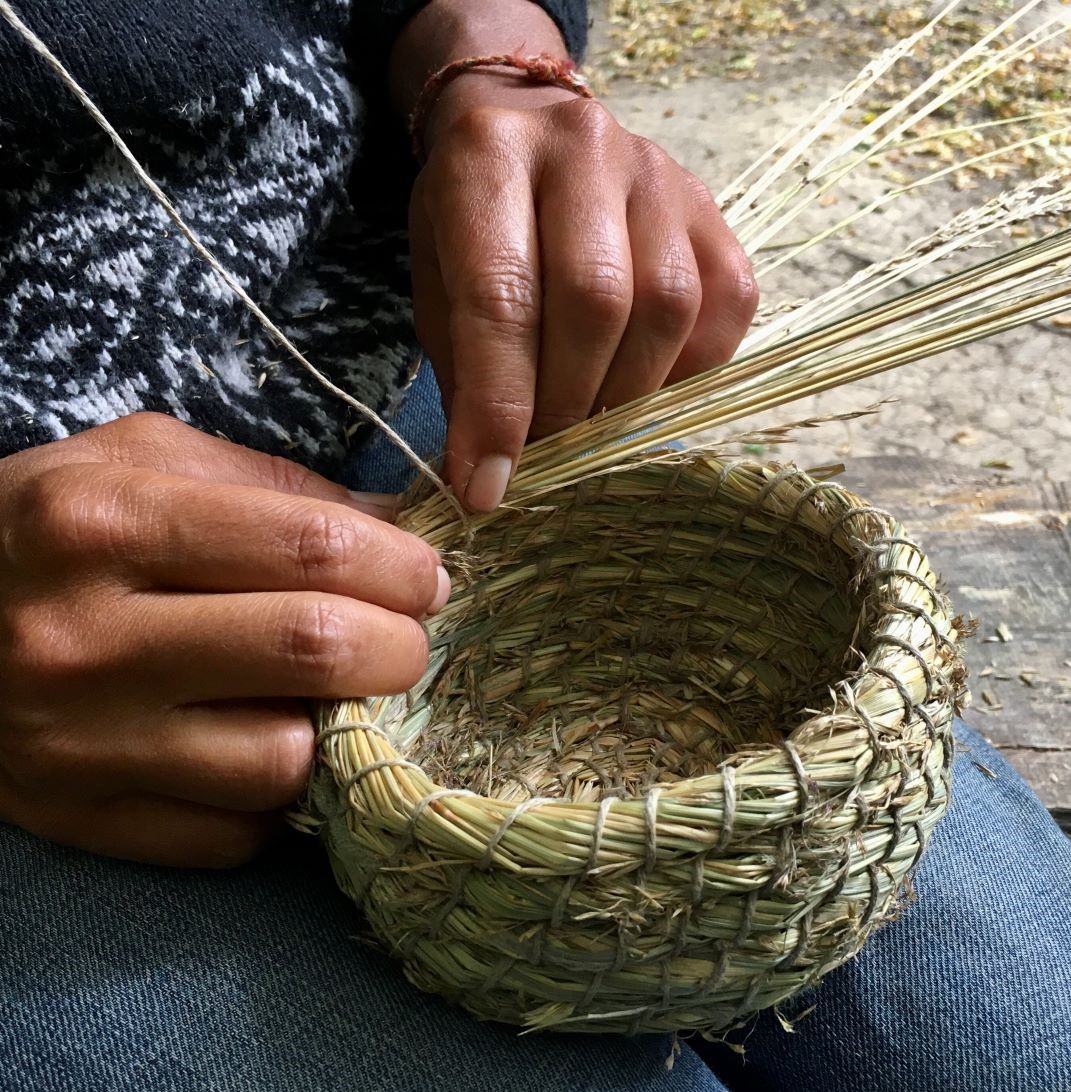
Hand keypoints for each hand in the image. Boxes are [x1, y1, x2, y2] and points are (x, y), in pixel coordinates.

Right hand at [0, 414, 447, 866]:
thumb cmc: (56, 527)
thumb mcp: (146, 460)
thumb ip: (275, 486)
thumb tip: (397, 531)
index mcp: (107, 523)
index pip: (312, 547)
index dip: (400, 565)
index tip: (426, 577)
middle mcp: (87, 639)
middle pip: (312, 652)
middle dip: (398, 646)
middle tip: (405, 636)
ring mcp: (81, 743)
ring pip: (284, 762)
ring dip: (341, 729)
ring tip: (332, 694)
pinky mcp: (81, 819)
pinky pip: (234, 834)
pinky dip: (278, 796)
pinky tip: (265, 742)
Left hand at [396, 4, 757, 511]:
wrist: (528, 132)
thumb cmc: (472, 224)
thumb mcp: (438, 284)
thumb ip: (466, 369)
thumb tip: (490, 476)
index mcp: (490, 157)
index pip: (503, 298)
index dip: (498, 407)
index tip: (486, 487)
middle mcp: (583, 147)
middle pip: (596, 301)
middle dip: (568, 404)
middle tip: (544, 452)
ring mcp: (659, 173)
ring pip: (668, 307)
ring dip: (627, 395)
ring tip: (589, 422)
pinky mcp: (711, 209)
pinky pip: (725, 306)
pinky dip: (688, 371)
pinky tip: (645, 384)